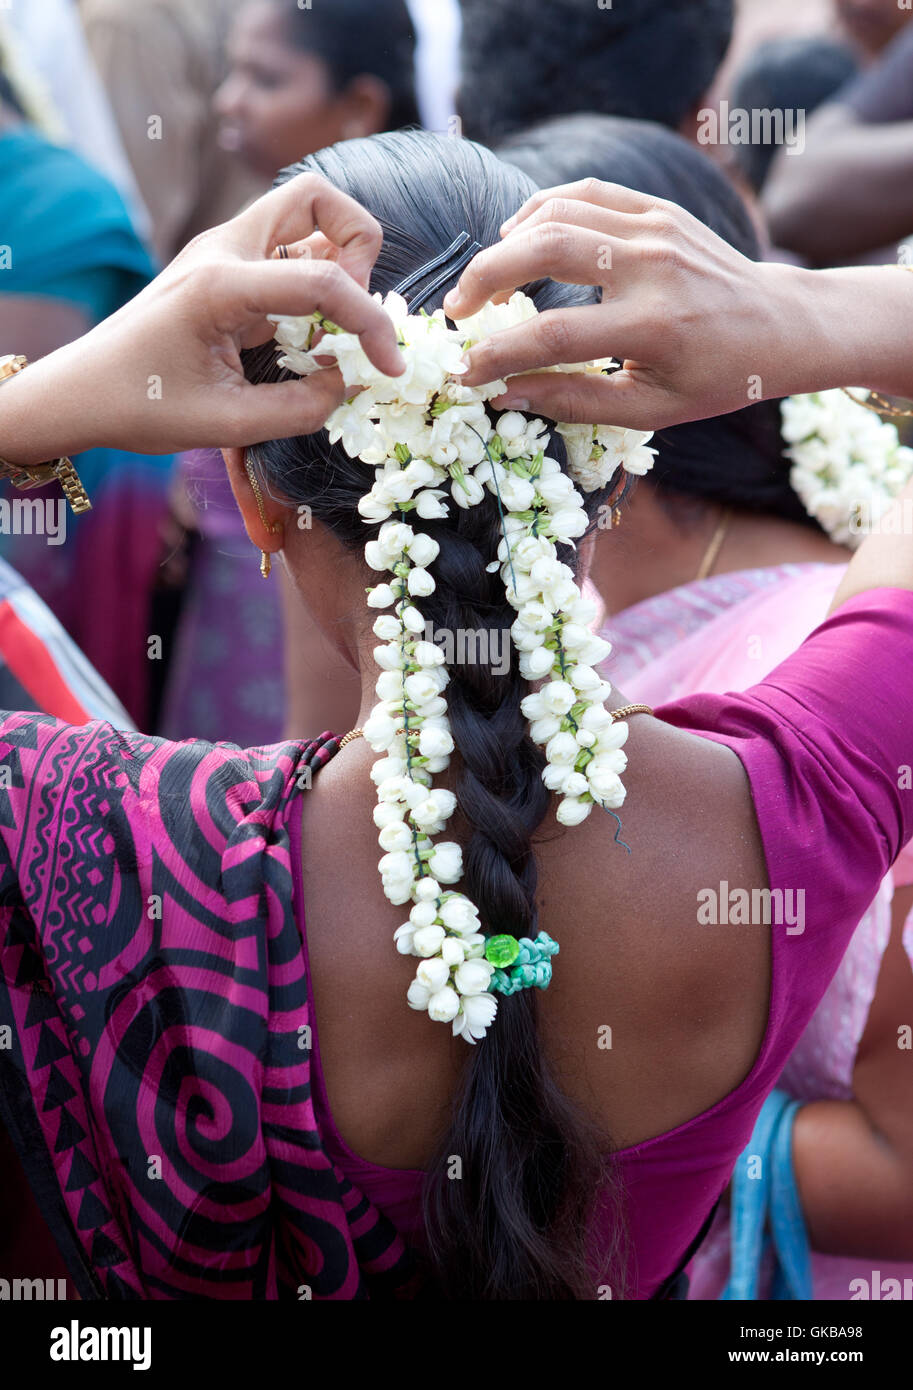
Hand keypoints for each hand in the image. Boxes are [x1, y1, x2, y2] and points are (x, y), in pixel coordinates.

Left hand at [1, 174, 403, 462]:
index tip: (389, 366)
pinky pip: (286, 254)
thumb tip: (348, 382)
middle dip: (358, 242)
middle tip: (353, 308)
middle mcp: (223, 250)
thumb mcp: (228, 424)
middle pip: (316, 196)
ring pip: (303, 216)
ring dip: (335, 261)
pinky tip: (303, 336)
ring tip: (330, 327)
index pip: (323, 278)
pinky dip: (311, 284)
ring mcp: (222, 252)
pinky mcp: (224, 268)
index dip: (370, 322)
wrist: (84, 392)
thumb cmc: (142, 406)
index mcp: (221, 284)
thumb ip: (302, 408)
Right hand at [443, 179, 807, 430]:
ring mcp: (656, 227)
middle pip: (544, 250)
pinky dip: (541, 209)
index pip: (554, 337)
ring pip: (557, 213)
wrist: (777, 325)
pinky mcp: (658, 208)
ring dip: (506, 244)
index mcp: (654, 326)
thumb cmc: (712, 378)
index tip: (465, 371)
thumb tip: (505, 394)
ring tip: (486, 282)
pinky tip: (518, 235)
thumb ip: (575, 402)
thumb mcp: (650, 409)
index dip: (499, 356)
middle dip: (486, 278)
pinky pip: (585, 193)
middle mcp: (652, 267)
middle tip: (458, 310)